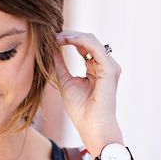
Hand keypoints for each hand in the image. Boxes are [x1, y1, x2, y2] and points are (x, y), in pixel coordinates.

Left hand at [51, 30, 123, 152]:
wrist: (93, 127)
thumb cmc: (81, 111)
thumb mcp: (65, 82)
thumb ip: (60, 64)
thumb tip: (51, 48)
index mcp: (96, 68)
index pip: (84, 46)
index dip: (68, 39)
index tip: (51, 38)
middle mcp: (105, 65)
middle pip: (88, 40)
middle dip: (69, 34)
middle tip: (51, 32)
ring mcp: (109, 66)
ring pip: (91, 40)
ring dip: (72, 35)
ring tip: (56, 35)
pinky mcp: (109, 69)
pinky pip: (94, 47)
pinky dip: (79, 41)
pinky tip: (64, 40)